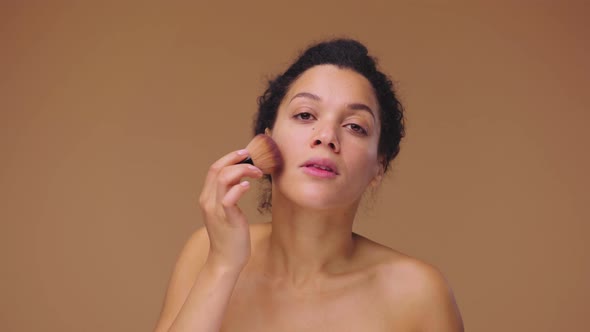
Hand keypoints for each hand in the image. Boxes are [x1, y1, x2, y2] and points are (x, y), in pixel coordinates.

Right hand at [198, 149, 262, 270]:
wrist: (225, 260)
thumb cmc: (230, 236)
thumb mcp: (227, 211)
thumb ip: (229, 194)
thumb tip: (241, 177)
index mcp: (207, 198)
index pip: (214, 169)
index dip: (229, 158)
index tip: (244, 154)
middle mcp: (208, 201)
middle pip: (217, 169)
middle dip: (235, 159)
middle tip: (252, 158)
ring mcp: (216, 210)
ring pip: (222, 179)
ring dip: (242, 171)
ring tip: (256, 173)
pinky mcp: (226, 219)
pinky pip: (229, 199)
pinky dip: (239, 188)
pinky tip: (249, 186)